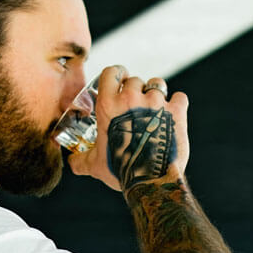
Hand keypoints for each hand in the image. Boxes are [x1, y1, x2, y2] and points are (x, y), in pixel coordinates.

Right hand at [68, 65, 188, 191]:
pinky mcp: (177, 111)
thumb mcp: (94, 165)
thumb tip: (72, 163)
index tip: (120, 80)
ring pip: (158, 84)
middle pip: (135, 80)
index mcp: (109, 105)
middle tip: (136, 104)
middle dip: (136, 89)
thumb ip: (81, 161)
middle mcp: (132, 98)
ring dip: (156, 93)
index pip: (111, 73)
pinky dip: (177, 105)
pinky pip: (180, 97)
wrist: (150, 180)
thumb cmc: (119, 170)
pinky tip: (173, 115)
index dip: (117, 74)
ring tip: (154, 109)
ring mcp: (156, 102)